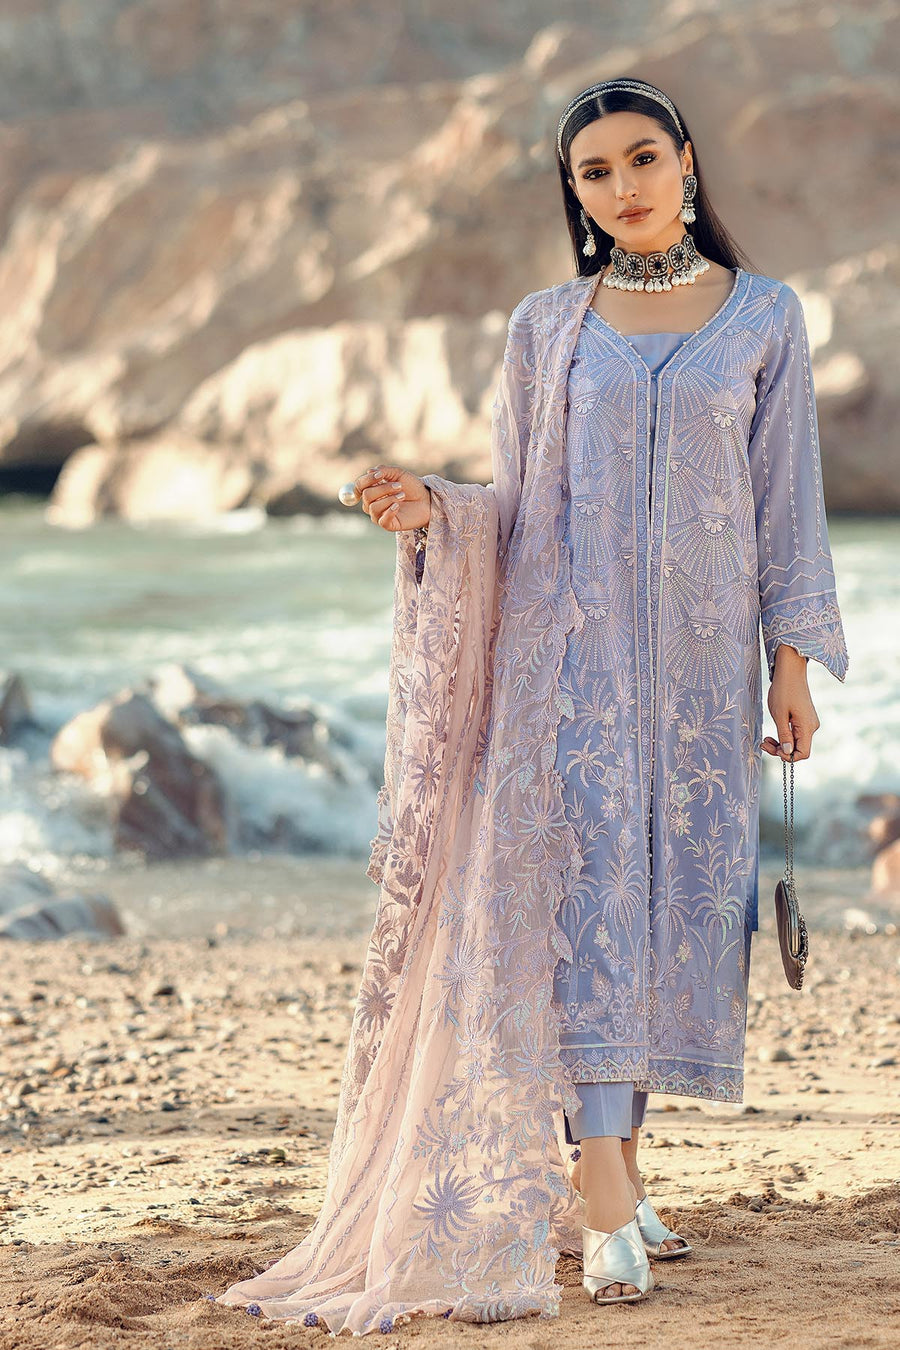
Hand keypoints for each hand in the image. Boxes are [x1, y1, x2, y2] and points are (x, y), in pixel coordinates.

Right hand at [352, 465, 430, 531]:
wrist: (427, 500)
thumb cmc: (412, 487)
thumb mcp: (398, 474)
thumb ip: (384, 470)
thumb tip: (369, 471)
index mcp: (372, 489)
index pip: (359, 486)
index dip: (367, 480)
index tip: (381, 475)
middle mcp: (372, 503)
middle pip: (366, 495)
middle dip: (383, 488)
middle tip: (399, 486)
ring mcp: (379, 515)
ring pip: (373, 507)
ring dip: (389, 499)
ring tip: (402, 496)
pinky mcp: (388, 525)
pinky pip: (381, 520)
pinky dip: (390, 511)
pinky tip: (398, 506)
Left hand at [761, 645, 819, 760]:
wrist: (790, 671)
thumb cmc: (783, 690)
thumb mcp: (779, 715)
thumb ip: (784, 735)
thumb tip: (787, 753)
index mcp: (807, 727)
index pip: (803, 753)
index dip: (788, 756)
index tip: (773, 749)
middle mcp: (811, 726)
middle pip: (799, 748)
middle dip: (781, 750)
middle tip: (763, 744)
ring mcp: (808, 722)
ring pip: (796, 741)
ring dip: (781, 742)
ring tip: (765, 739)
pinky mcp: (804, 718)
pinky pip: (795, 732)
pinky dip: (784, 734)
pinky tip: (773, 731)